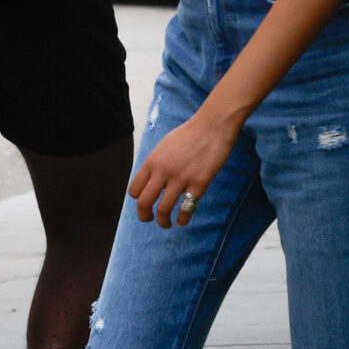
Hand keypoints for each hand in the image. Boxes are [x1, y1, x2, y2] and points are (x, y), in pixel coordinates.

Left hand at [129, 104, 242, 227]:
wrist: (214, 124)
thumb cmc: (191, 133)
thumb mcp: (165, 146)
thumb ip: (156, 163)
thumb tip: (152, 180)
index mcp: (152, 161)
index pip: (134, 190)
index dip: (138, 200)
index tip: (145, 203)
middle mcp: (163, 171)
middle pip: (144, 203)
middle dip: (145, 216)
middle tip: (149, 220)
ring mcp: (181, 178)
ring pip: (164, 209)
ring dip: (163, 221)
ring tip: (166, 224)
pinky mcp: (199, 183)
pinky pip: (186, 208)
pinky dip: (183, 218)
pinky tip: (183, 220)